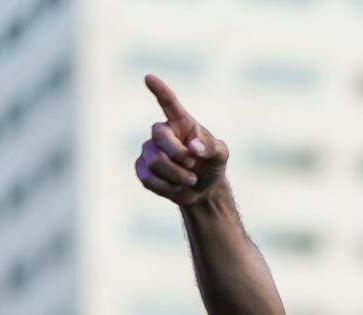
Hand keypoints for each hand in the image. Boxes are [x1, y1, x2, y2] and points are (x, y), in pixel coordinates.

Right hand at [135, 74, 229, 205]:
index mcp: (181, 122)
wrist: (202, 189)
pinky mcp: (141, 168)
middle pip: (159, 137)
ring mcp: (149, 149)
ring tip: (191, 180)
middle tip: (192, 164)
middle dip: (178, 154)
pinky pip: (148, 178)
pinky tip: (176, 187)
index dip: (159, 91)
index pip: (168, 103)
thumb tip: (193, 147)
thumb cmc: (212, 165)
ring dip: (177, 175)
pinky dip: (167, 187)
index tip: (149, 77)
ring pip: (155, 161)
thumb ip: (211, 147)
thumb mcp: (220, 155)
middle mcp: (162, 132)